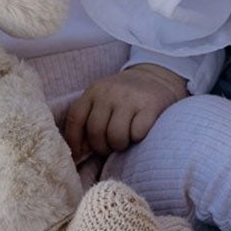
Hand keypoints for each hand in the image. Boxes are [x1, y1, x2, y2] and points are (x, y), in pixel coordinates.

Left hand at [64, 64, 186, 158]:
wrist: (156, 76)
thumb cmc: (124, 96)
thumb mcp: (102, 98)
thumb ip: (89, 117)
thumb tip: (79, 150)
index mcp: (93, 91)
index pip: (76, 119)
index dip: (74, 140)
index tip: (79, 154)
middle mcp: (109, 93)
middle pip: (96, 132)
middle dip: (101, 147)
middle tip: (110, 147)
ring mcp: (130, 99)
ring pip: (116, 136)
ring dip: (119, 145)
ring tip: (124, 141)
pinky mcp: (150, 106)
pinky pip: (137, 134)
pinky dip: (137, 139)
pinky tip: (138, 133)